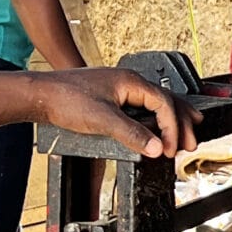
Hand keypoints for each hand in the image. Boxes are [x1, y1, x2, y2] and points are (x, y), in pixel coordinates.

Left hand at [34, 66, 197, 157]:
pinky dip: (154, 118)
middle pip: (166, 101)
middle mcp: (129, 82)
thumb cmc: (66, 99)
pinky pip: (142, 106)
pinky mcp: (111, 97)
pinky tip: (154, 127)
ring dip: (171, 119)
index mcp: (131, 81)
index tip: (170, 149)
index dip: (171, 128)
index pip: (164, 104)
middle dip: (180, 123)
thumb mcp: (102, 120)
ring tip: (186, 130)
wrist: (40, 95)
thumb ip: (131, 134)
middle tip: (191, 143)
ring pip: (155, 103)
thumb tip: (155, 148)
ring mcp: (120, 88)